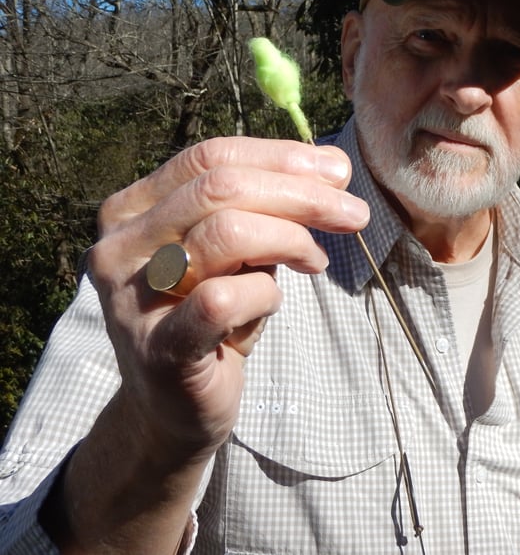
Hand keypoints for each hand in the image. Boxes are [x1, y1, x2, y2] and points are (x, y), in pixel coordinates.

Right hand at [87, 136, 368, 460]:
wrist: (177, 408)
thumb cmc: (213, 317)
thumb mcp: (240, 249)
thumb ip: (271, 205)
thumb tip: (334, 165)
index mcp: (132, 208)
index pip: (210, 157)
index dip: (280, 158)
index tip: (338, 171)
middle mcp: (120, 246)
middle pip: (221, 187)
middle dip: (301, 194)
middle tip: (354, 213)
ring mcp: (131, 298)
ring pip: (226, 233)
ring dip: (291, 240)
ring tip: (314, 261)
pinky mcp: (158, 347)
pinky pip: (225, 298)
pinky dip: (266, 294)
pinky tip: (272, 303)